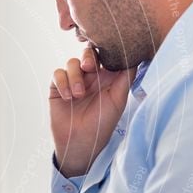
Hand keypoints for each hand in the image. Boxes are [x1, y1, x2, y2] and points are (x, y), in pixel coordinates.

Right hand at [50, 47, 135, 176]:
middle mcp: (90, 76)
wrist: (80, 143)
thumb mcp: (119, 100)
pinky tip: (68, 97)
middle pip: (87, 53)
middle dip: (88, 57)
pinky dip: (62, 83)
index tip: (106, 52)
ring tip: (78, 95)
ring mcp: (73, 81)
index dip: (105, 49)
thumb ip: (126, 77)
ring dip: (75, 76)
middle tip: (89, 68)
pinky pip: (57, 74)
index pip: (106, 54)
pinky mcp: (57, 88)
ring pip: (71, 63)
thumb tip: (135, 55)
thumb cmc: (102, 123)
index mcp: (107, 77)